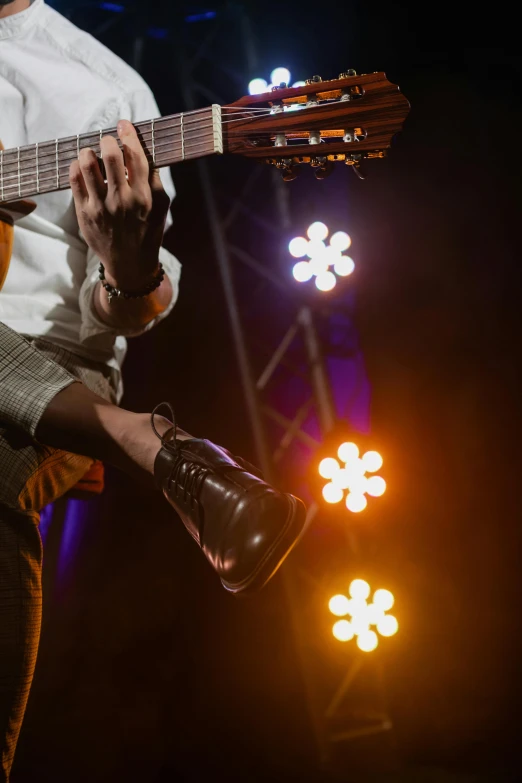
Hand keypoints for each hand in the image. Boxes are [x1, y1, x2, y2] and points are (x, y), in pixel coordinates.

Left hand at [69, 120, 169, 288]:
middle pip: (110, 156)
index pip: (135, 156)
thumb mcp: (161, 208)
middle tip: (108, 141)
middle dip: (108, 141)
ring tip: (92, 153)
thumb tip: (145, 152)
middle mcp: (121, 201)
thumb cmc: (147, 232)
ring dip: (88, 151)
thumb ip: (155, 181)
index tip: (123, 125)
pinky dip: (77, 167)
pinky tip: (82, 167)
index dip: (128, 134)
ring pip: (87, 165)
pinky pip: (74, 180)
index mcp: (143, 198)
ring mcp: (100, 208)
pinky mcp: (84, 214)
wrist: (129, 264)